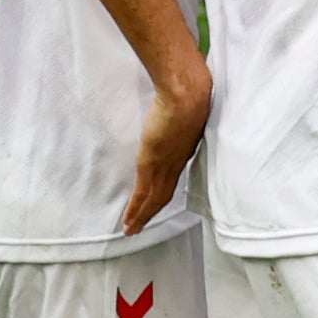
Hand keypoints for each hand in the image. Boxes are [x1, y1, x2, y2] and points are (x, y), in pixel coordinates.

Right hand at [122, 69, 211, 234]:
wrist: (186, 92)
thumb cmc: (188, 88)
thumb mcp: (185, 102)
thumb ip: (179, 107)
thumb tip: (174, 102)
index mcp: (185, 148)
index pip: (173, 175)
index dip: (164, 189)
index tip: (156, 199)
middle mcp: (177, 162)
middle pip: (164, 193)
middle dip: (153, 211)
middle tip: (142, 225)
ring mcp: (165, 165)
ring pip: (153, 199)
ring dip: (142, 216)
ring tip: (132, 228)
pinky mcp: (152, 164)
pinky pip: (143, 194)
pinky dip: (136, 211)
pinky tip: (129, 221)